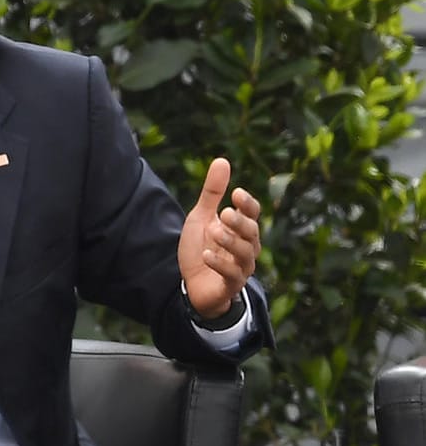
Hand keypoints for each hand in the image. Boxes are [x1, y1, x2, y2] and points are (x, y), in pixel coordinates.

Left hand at [178, 157, 262, 318]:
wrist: (192, 284)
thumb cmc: (201, 248)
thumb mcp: (201, 217)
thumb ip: (212, 193)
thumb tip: (222, 160)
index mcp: (241, 229)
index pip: (252, 214)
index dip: (247, 204)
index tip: (235, 193)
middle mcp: (246, 247)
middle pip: (252, 232)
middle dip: (240, 222)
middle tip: (225, 213)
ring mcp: (241, 267)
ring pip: (245, 253)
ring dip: (230, 242)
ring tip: (215, 232)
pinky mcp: (230, 284)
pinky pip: (232, 274)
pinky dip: (220, 264)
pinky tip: (207, 255)